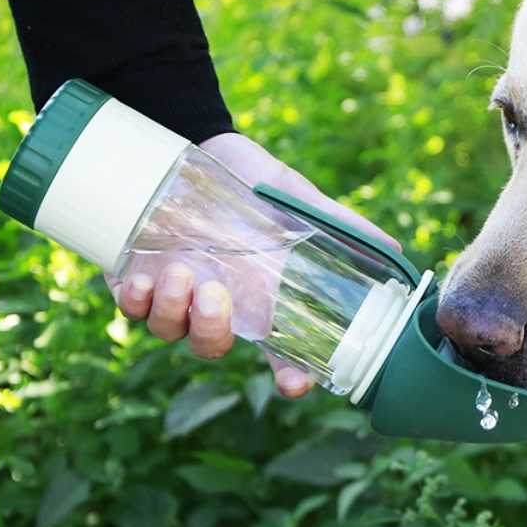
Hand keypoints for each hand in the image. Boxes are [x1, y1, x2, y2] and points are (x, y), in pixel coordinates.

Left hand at [109, 133, 399, 397]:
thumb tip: (394, 249)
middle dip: (212, 332)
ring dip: (174, 312)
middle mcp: (219, 304)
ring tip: (182, 272)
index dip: (288, 376)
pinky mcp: (135, 276)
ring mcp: (176, 293)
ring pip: (169, 332)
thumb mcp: (301, 201)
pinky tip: (146, 277)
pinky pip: (131, 309)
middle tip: (216, 295)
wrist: (199, 142)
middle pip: (213, 346)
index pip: (279, 353)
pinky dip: (136, 301)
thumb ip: (343, 226)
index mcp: (261, 299)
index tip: (294, 384)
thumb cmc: (256, 182)